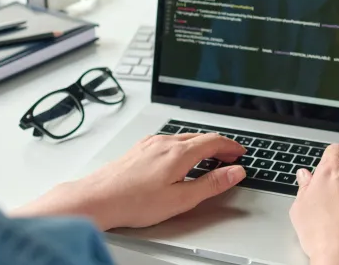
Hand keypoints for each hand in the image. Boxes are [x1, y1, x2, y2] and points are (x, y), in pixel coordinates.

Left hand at [16, 133, 246, 229]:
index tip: (240, 153)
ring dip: (200, 145)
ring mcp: (150, 143)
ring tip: (209, 158)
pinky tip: (179, 158)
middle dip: (218, 145)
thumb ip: (210, 184)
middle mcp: (164, 142)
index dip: (231, 146)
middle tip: (230, 156)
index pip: (213, 141)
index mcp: (178, 153)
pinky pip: (168, 141)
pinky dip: (183, 146)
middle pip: (199, 137)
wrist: (98, 198)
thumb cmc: (134, 202)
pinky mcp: (139, 148)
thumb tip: (234, 173)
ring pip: (183, 138)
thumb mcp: (181, 199)